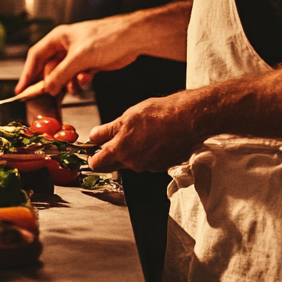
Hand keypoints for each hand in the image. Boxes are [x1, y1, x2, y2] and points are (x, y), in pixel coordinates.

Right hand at [15, 14, 144, 94]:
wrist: (132, 39)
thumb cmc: (106, 38)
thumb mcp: (78, 58)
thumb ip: (61, 74)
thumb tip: (47, 88)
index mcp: (59, 38)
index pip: (36, 56)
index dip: (27, 72)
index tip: (22, 88)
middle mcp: (66, 46)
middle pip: (50, 68)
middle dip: (52, 82)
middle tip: (50, 96)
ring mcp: (78, 55)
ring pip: (64, 75)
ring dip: (68, 84)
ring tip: (75, 88)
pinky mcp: (89, 64)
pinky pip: (77, 77)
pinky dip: (80, 81)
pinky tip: (86, 80)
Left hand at [87, 91, 205, 171]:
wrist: (189, 120)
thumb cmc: (160, 114)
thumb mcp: (127, 117)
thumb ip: (108, 130)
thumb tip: (94, 136)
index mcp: (121, 151)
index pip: (97, 164)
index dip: (92, 157)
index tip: (92, 150)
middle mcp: (134, 163)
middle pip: (114, 165)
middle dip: (110, 154)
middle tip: (114, 138)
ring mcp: (149, 166)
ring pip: (132, 162)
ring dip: (131, 151)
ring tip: (141, 132)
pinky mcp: (162, 166)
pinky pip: (147, 161)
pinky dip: (146, 152)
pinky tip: (154, 137)